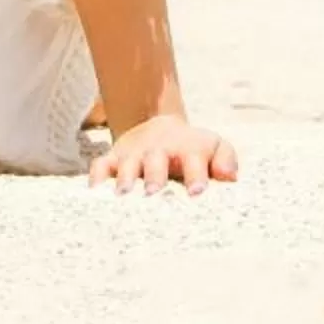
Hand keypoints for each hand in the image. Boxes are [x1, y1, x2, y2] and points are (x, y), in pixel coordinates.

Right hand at [88, 114, 237, 194]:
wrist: (160, 128)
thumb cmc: (192, 149)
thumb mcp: (214, 147)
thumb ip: (226, 160)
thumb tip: (230, 177)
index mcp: (188, 148)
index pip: (194, 158)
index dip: (196, 174)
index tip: (196, 192)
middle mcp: (160, 149)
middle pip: (156, 161)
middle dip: (155, 176)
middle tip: (154, 193)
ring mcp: (135, 153)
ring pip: (128, 164)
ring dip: (125, 177)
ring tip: (123, 194)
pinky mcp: (113, 158)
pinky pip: (101, 164)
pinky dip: (97, 175)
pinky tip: (94, 192)